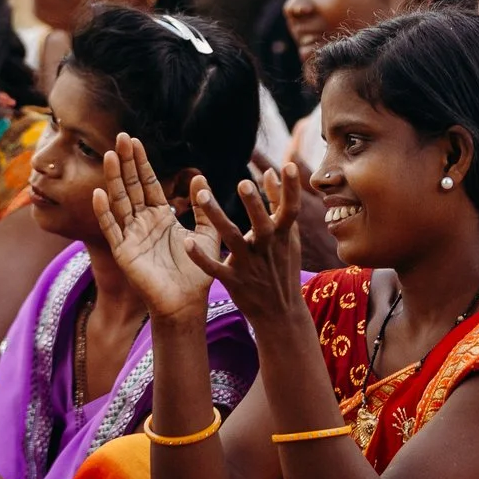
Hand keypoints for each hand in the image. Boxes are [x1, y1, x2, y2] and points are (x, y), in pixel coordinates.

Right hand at [93, 134, 216, 326]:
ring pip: (120, 202)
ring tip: (111, 155)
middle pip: (130, 186)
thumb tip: (199, 176)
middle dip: (126, 162)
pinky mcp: (124, 253)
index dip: (140, 162)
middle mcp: (142, 223)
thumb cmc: (197, 271)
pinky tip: (99, 193)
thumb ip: (202, 206)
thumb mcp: (206, 233)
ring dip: (114, 179)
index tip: (135, 140)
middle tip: (121, 136)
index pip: (147, 183)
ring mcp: (131, 236)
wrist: (187, 303)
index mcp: (160, 217)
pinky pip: (112, 229)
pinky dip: (105, 212)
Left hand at [188, 162, 304, 330]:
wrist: (280, 313)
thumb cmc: (283, 268)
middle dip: (254, 205)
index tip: (287, 165)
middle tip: (242, 183)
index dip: (291, 189)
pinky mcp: (233, 281)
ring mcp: (250, 266)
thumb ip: (279, 203)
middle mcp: (268, 249)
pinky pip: (214, 268)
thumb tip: (272, 171)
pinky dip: (201, 257)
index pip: (291, 209)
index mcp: (283, 236)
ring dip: (217, 217)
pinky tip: (187, 242)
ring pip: (232, 240)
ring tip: (203, 195)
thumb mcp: (288, 237)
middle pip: (262, 224)